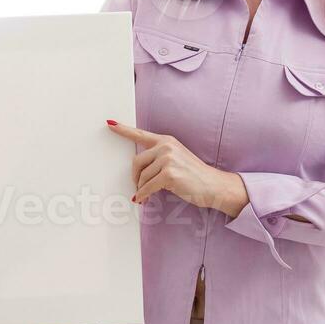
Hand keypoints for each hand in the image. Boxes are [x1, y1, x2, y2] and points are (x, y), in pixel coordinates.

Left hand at [105, 120, 246, 214]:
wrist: (214, 186)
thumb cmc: (193, 175)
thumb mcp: (177, 158)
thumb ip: (158, 157)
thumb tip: (137, 170)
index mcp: (167, 140)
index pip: (141, 134)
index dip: (123, 130)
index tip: (110, 123)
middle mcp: (166, 147)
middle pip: (136, 161)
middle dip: (134, 176)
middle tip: (138, 186)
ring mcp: (168, 160)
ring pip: (142, 176)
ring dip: (141, 188)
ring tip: (145, 194)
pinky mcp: (169, 175)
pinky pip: (147, 187)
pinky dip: (143, 195)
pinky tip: (143, 200)